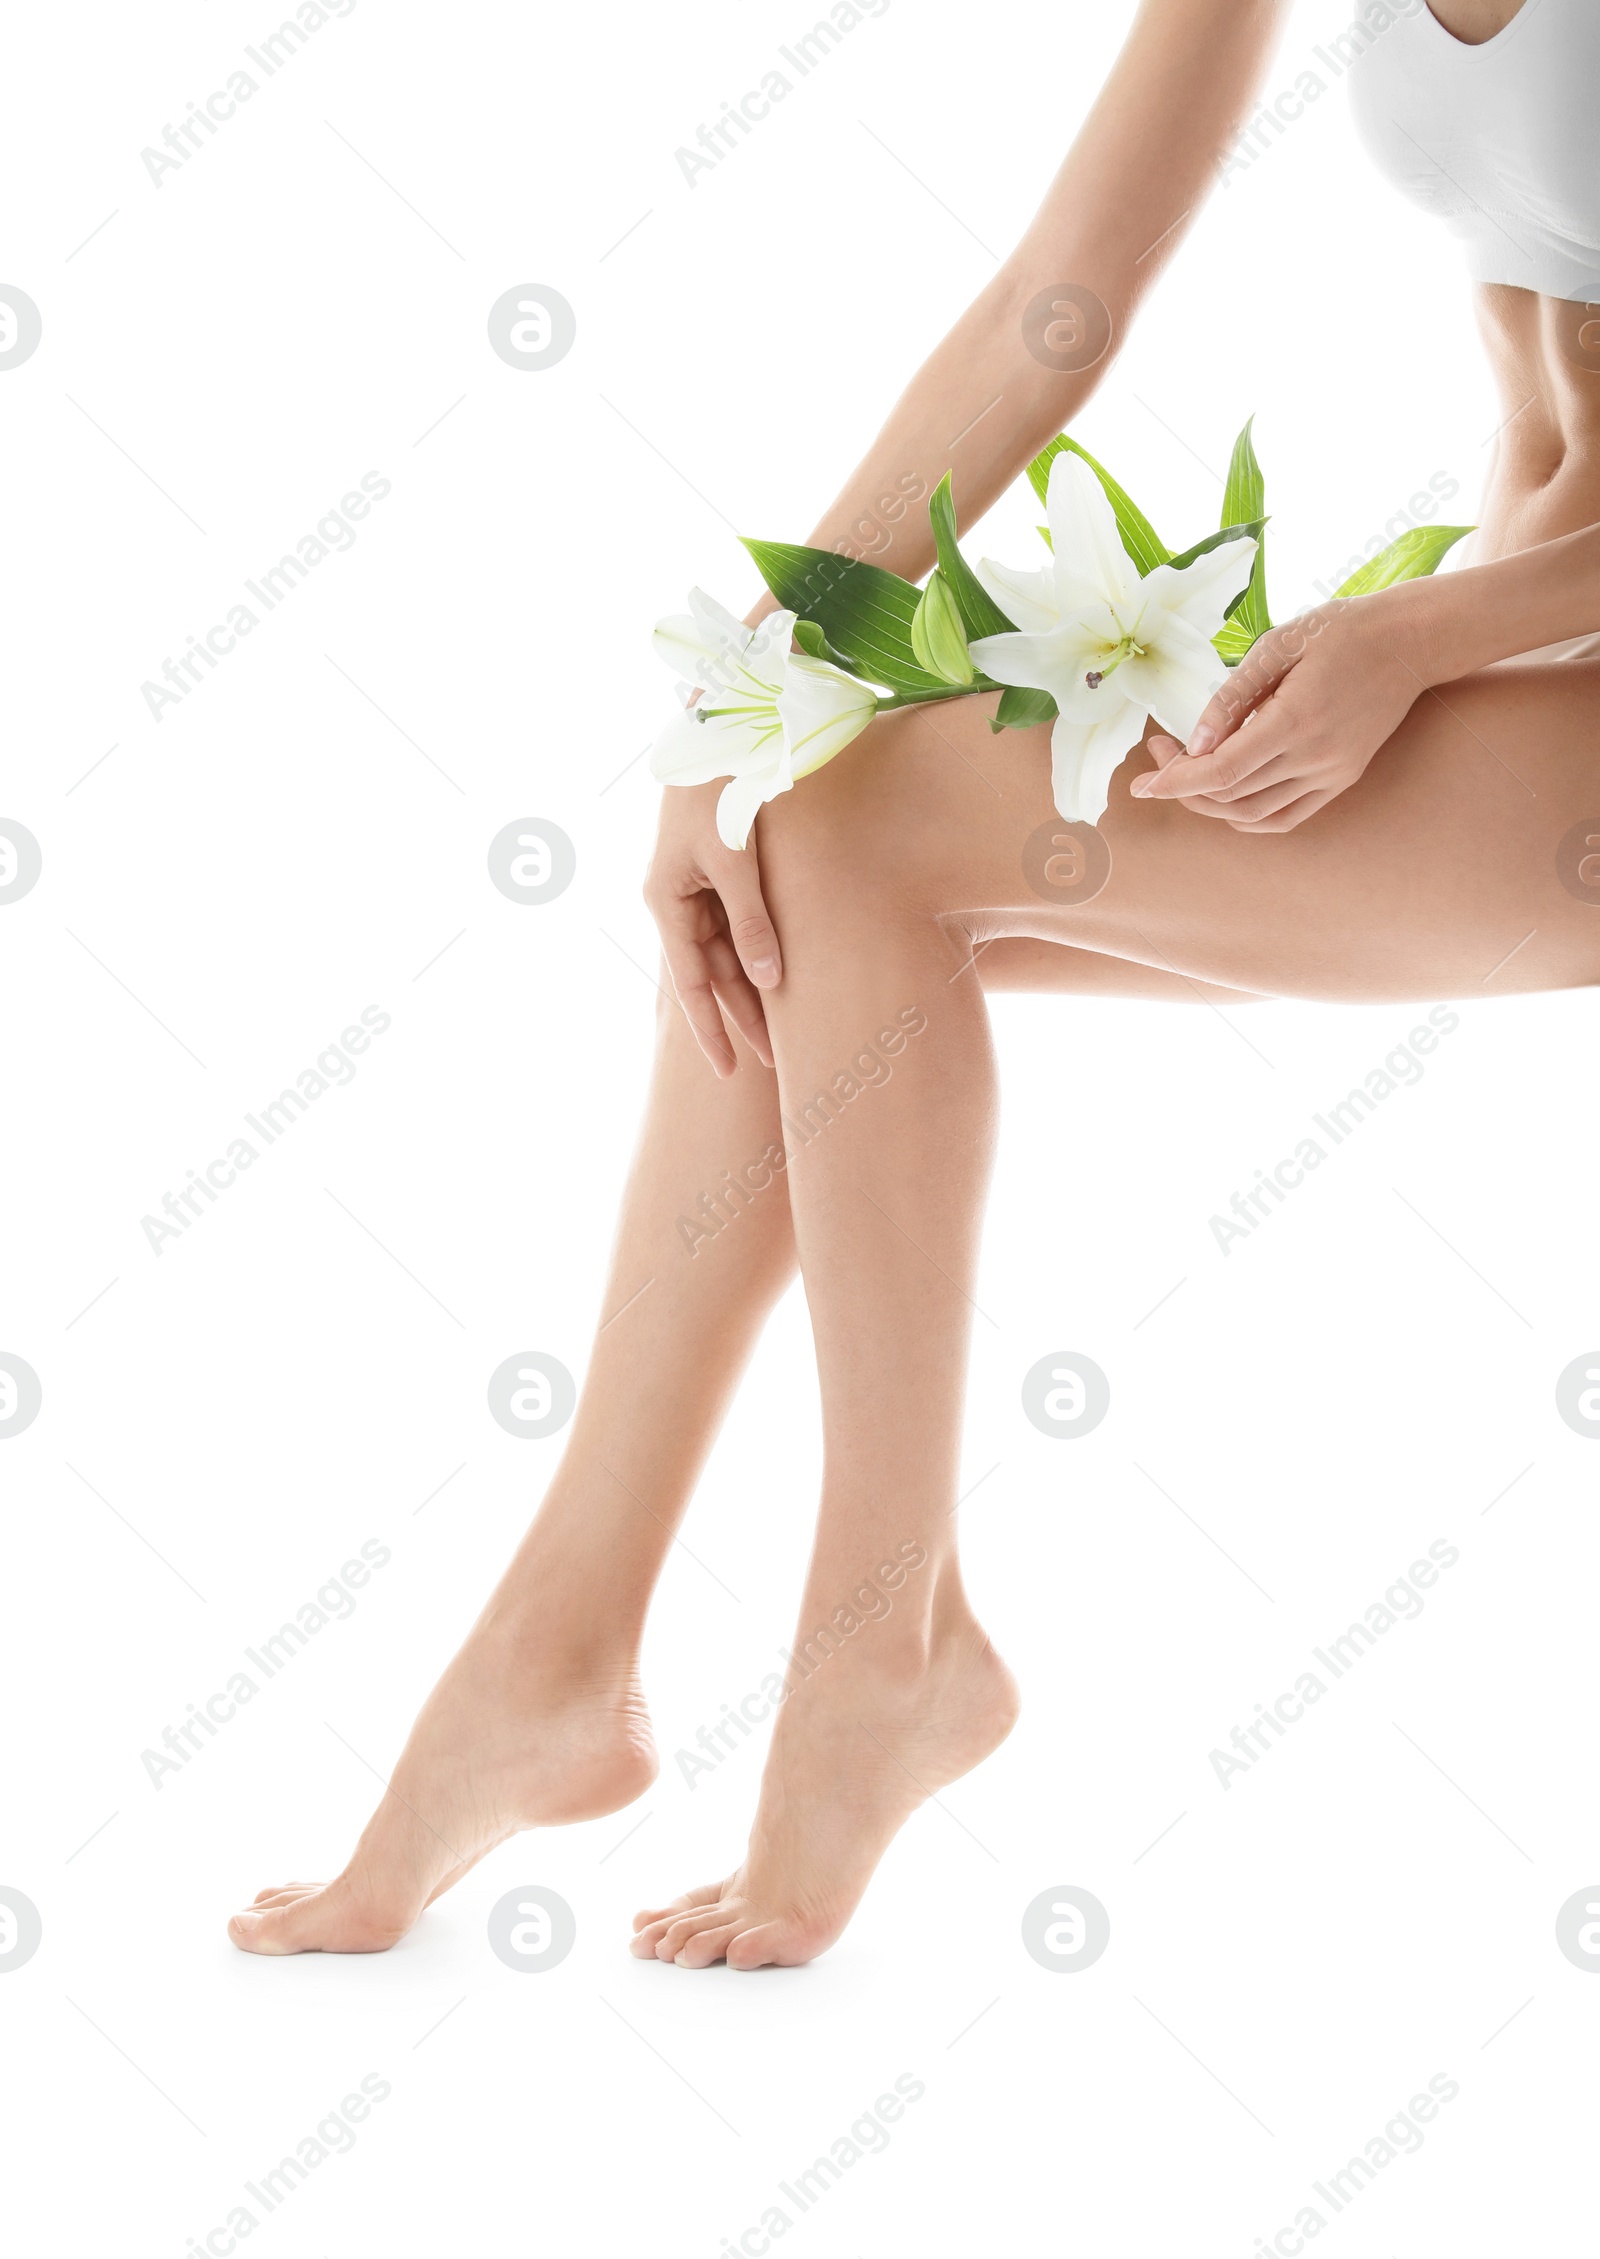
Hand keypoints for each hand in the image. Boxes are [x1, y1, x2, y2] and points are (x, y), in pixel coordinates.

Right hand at [642, 779, 782, 1075]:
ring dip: (755, 988)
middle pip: (713, 975)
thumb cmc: (718, 788)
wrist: (716, 730)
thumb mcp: (734, 858)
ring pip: (727, 953)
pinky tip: (779, 978)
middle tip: (776, 1063)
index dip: (711, 1030)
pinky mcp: (718, 874)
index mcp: (666, 901)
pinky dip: (758, 951)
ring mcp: (696, 889)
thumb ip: (751, 919)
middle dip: (743, 1018)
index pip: (690, 984)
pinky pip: (737, 925)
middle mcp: (676, 901)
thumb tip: (768, 978)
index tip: (728, 1072)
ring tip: (786, 1031)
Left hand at [1129, 599, 1427, 831]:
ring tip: (1186, 770)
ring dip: (1211, 802)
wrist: (1410, 641)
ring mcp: (1332, 774)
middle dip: (1183, 783)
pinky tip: (1226, 794)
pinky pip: (1285, 817)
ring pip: (1254, 814)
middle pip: (1231, 795)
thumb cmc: (1339, 631)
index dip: (1175, 782)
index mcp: (1296, 720)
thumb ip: (1233, 696)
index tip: (1142, 782)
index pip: (1222, 771)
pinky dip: (1247, 816)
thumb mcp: (1277, 647)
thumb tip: (1194, 742)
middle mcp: (1315, 757)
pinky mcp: (1342, 779)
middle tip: (1160, 753)